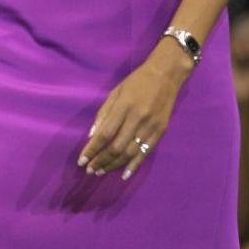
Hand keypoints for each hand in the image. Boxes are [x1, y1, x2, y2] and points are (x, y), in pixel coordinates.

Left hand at [78, 39, 190, 178]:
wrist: (166, 75)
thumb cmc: (136, 82)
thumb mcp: (115, 92)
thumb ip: (103, 114)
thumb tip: (92, 136)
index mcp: (124, 106)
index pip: (105, 134)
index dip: (92, 149)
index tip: (82, 161)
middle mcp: (138, 118)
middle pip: (117, 147)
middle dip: (101, 160)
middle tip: (90, 170)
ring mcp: (151, 126)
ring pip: (130, 152)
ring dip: (114, 164)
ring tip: (101, 172)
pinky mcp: (161, 131)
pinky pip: (145, 152)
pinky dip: (134, 165)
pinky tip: (124, 174)